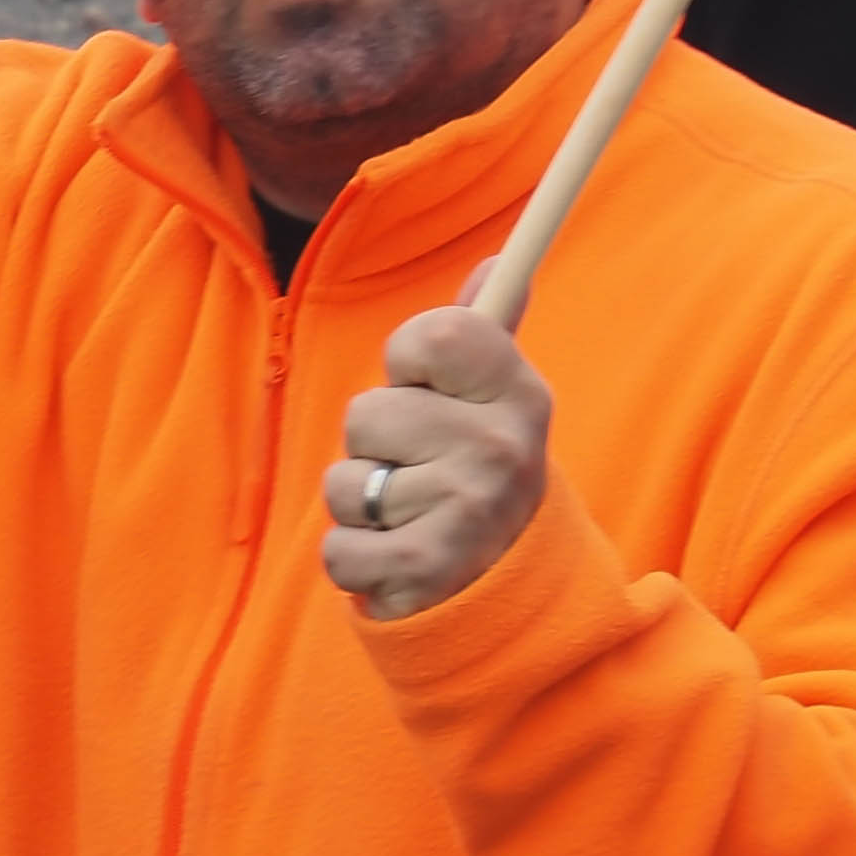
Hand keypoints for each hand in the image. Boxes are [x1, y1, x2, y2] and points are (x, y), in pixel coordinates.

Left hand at [322, 278, 550, 621]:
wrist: (507, 594)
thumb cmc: (476, 475)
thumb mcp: (492, 402)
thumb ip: (484, 331)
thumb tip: (499, 261)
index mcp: (518, 394)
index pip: (434, 334)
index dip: (407, 360)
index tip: (425, 388)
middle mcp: (501, 448)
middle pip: (366, 413)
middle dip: (374, 447)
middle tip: (420, 472)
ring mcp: (466, 509)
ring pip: (344, 483)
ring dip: (361, 506)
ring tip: (408, 519)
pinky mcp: (425, 568)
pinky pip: (336, 549)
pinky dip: (354, 562)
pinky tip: (395, 561)